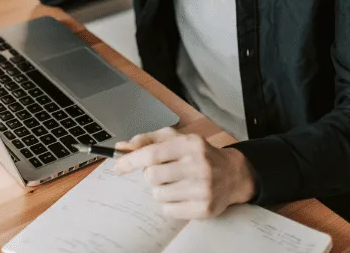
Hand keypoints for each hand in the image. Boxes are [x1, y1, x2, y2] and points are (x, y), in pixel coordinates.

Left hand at [112, 127, 257, 219]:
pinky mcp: (205, 209)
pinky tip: (182, 195)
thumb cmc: (198, 154)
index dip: (130, 161)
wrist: (233, 173)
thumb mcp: (175, 138)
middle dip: (150, 176)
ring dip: (160, 190)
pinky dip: (169, 204)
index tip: (117, 166)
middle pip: (152, 176)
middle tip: (162, 172)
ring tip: (175, 183)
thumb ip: (147, 140)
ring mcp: (203, 189)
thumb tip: (122, 148)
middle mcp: (198, 165)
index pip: (151, 154)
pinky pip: (169, 211)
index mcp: (189, 144)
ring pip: (158, 195)